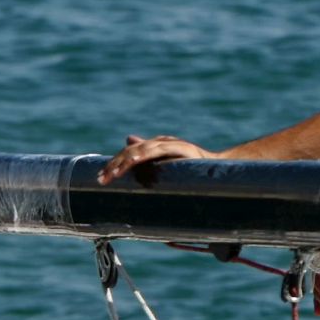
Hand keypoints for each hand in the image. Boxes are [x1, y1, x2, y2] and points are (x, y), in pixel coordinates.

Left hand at [98, 134, 216, 183]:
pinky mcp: (181, 148)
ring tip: (114, 173)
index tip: (100, 177)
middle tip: (102, 179)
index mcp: (155, 146)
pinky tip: (135, 159)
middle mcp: (161, 142)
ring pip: (142, 150)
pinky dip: (146, 154)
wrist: (219, 167)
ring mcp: (171, 143)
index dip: (114, 163)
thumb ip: (148, 155)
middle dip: (115, 164)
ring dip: (126, 161)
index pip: (129, 152)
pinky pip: (159, 150)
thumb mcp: (165, 164)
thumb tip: (128, 140)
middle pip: (132, 150)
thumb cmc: (191, 168)